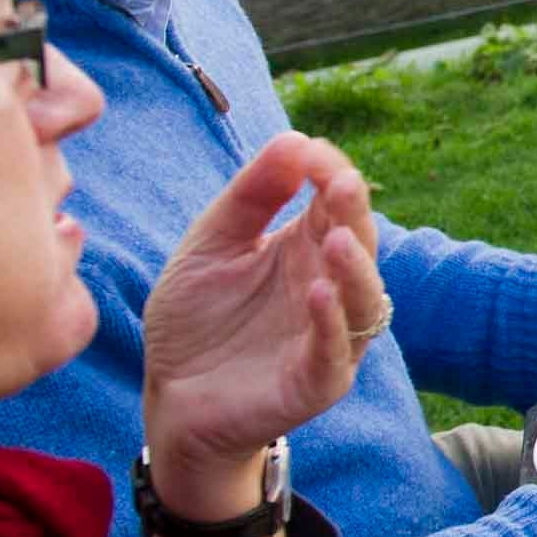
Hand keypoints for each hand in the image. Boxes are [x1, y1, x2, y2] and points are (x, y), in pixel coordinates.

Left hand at [141, 132, 386, 504]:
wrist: (172, 398)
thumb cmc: (195, 321)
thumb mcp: (210, 246)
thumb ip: (249, 199)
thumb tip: (295, 138)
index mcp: (307, 248)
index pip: (336, 202)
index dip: (329, 173)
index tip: (308, 151)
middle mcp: (330, 287)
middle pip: (360, 243)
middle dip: (353, 213)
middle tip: (338, 183)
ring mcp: (329, 336)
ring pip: (364, 300)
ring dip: (356, 269)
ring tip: (339, 240)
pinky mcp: (317, 382)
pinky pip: (335, 351)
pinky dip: (331, 323)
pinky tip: (316, 293)